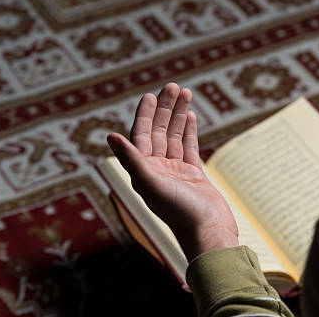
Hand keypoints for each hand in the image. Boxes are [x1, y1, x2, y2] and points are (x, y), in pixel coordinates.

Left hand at [107, 83, 238, 260]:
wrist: (208, 231)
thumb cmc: (179, 212)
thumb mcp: (151, 183)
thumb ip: (131, 159)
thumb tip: (110, 136)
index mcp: (143, 171)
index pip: (141, 136)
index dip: (145, 114)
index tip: (150, 95)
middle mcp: (157, 170)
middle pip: (159, 131)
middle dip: (165, 108)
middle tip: (172, 86)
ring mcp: (176, 172)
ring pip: (175, 136)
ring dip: (178, 115)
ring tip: (185, 93)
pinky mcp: (194, 175)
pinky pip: (189, 147)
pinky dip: (189, 130)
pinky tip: (190, 115)